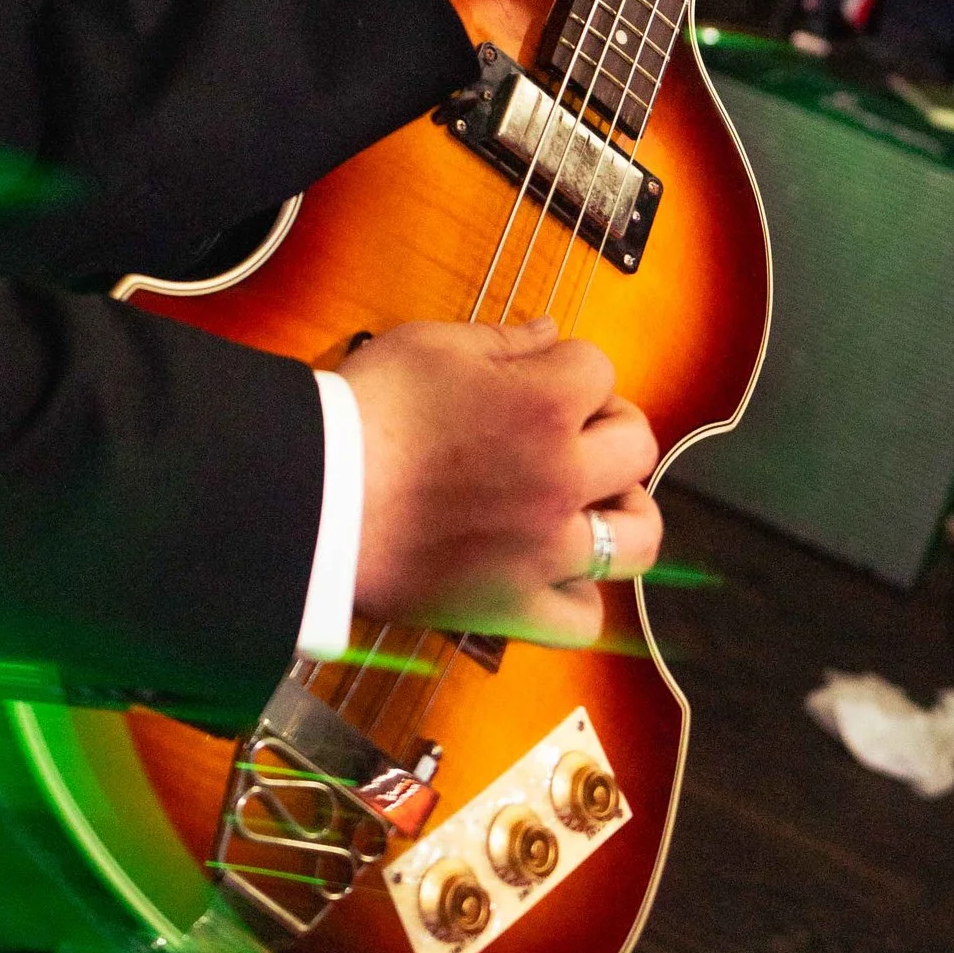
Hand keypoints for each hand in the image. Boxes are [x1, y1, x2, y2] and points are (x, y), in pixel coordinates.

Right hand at [337, 316, 659, 648]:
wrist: (316, 496)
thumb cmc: (364, 413)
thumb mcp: (429, 345)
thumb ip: (503, 339)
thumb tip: (549, 334)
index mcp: (544, 403)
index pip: (599, 369)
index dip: (569, 367)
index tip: (540, 377)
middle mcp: (561, 476)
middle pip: (637, 445)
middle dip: (611, 427)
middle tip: (574, 431)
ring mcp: (546, 548)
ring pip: (637, 538)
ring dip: (627, 515)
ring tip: (594, 505)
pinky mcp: (516, 605)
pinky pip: (583, 619)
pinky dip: (577, 597)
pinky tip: (555, 573)